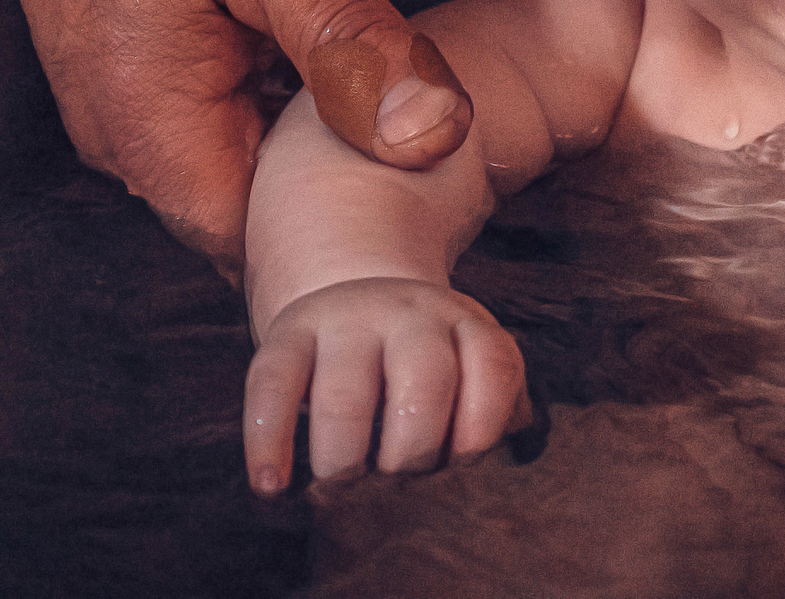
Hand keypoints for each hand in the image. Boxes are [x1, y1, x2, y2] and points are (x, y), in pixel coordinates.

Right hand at [242, 278, 528, 493]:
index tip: (457, 469)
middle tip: (394, 484)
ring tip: (342, 489)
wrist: (356, 296)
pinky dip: (269, 442)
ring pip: (344, 398)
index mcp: (465, 323)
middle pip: (423, 389)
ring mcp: (345, 319)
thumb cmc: (425, 362)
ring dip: (344, 462)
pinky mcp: (287, 333)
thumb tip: (515, 454)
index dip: (480, 434)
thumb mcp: (471, 365)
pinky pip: (271, 386)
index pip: (493, 369)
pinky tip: (272, 486)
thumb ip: (500, 408)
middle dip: (412, 456)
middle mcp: (409, 312)